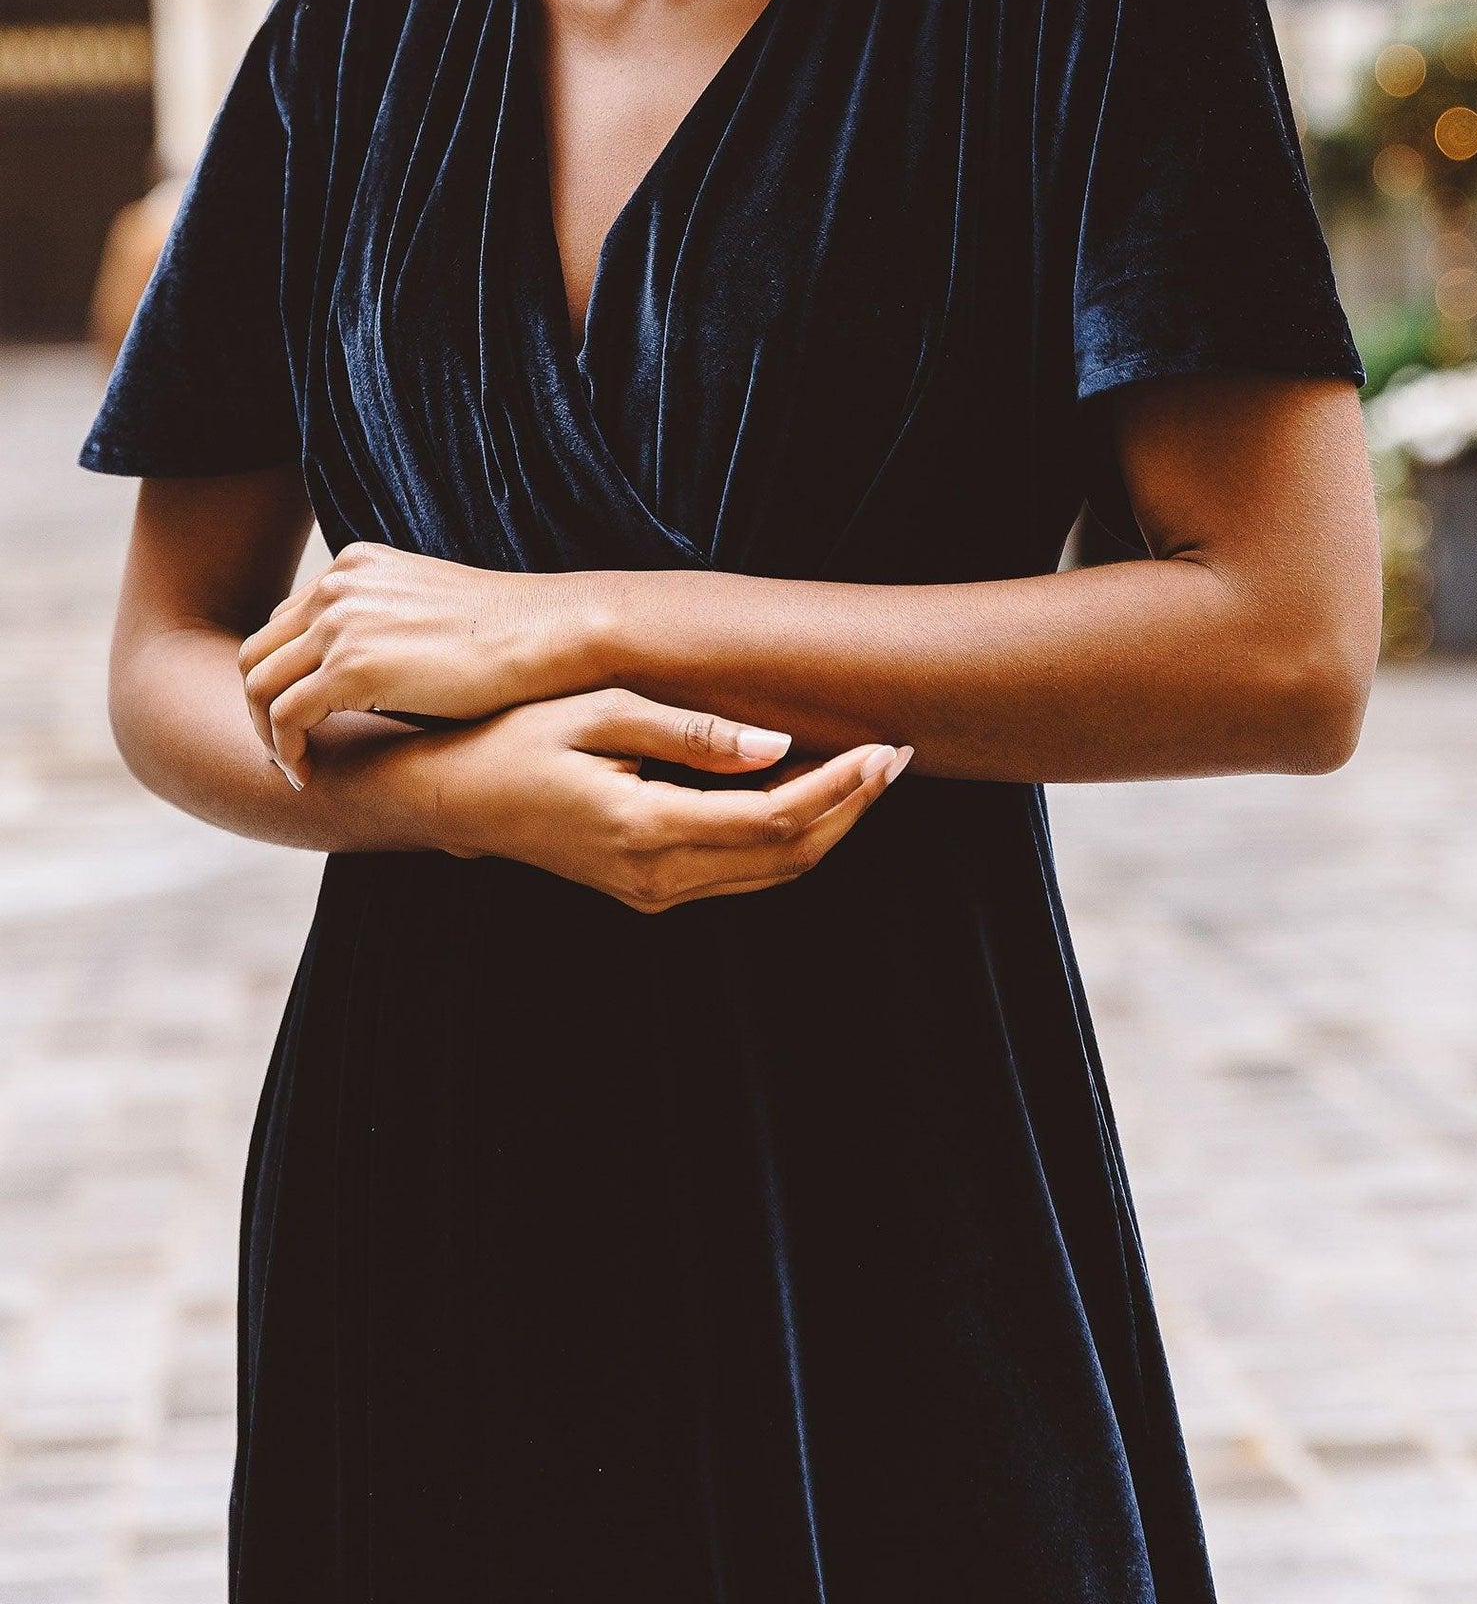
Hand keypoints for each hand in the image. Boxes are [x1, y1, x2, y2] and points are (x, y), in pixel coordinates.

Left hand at [240, 542, 620, 780]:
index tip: (303, 719)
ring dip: (267, 734)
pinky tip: (307, 775)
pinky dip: (286, 752)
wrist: (548, 633)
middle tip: (287, 750)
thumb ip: (384, 627)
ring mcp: (341, 621)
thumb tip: (367, 677)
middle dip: (261, 708)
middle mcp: (338, 585)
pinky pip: (285, 717)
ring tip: (295, 767)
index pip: (284, 623)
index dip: (283, 676)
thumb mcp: (425, 614)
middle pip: (258, 652)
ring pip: (259, 685)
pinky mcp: (351, 665)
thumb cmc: (505, 636)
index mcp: (355, 566)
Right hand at [402, 690, 912, 914]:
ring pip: (770, 872)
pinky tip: (810, 788)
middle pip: (787, 856)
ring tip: (871, 769)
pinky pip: (740, 872)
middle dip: (853, 807)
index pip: (773, 817)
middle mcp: (656, 877)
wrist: (451, 797)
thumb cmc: (516, 737)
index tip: (886, 747)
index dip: (841, 787)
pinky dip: (787, 835)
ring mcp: (653, 892)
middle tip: (899, 753)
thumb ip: (690, 731)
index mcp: (645, 828)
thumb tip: (776, 743)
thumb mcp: (599, 711)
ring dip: (829, 824)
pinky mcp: (650, 890)